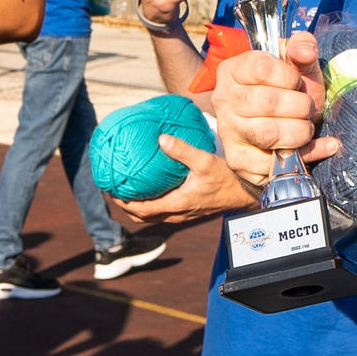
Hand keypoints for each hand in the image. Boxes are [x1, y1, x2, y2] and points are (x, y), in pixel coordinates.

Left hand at [105, 132, 258, 225]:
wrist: (245, 194)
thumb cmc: (227, 178)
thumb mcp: (205, 161)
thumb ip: (183, 150)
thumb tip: (160, 138)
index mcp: (177, 204)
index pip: (141, 210)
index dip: (123, 202)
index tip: (110, 189)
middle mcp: (177, 214)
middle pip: (142, 217)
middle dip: (125, 206)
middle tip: (114, 189)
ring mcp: (183, 215)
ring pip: (152, 217)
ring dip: (137, 207)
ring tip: (128, 190)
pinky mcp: (189, 211)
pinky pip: (163, 212)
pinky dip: (151, 205)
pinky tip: (152, 188)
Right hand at [210, 33, 336, 184]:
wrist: (283, 125)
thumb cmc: (289, 91)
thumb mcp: (299, 66)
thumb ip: (303, 49)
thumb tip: (306, 50)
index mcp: (233, 70)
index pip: (262, 67)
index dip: (290, 76)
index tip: (297, 82)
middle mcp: (224, 99)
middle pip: (268, 102)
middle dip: (300, 106)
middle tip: (307, 108)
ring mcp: (228, 130)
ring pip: (269, 133)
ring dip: (300, 131)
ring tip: (307, 126)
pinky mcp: (238, 160)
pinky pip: (272, 162)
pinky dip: (305, 155)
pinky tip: (318, 145)